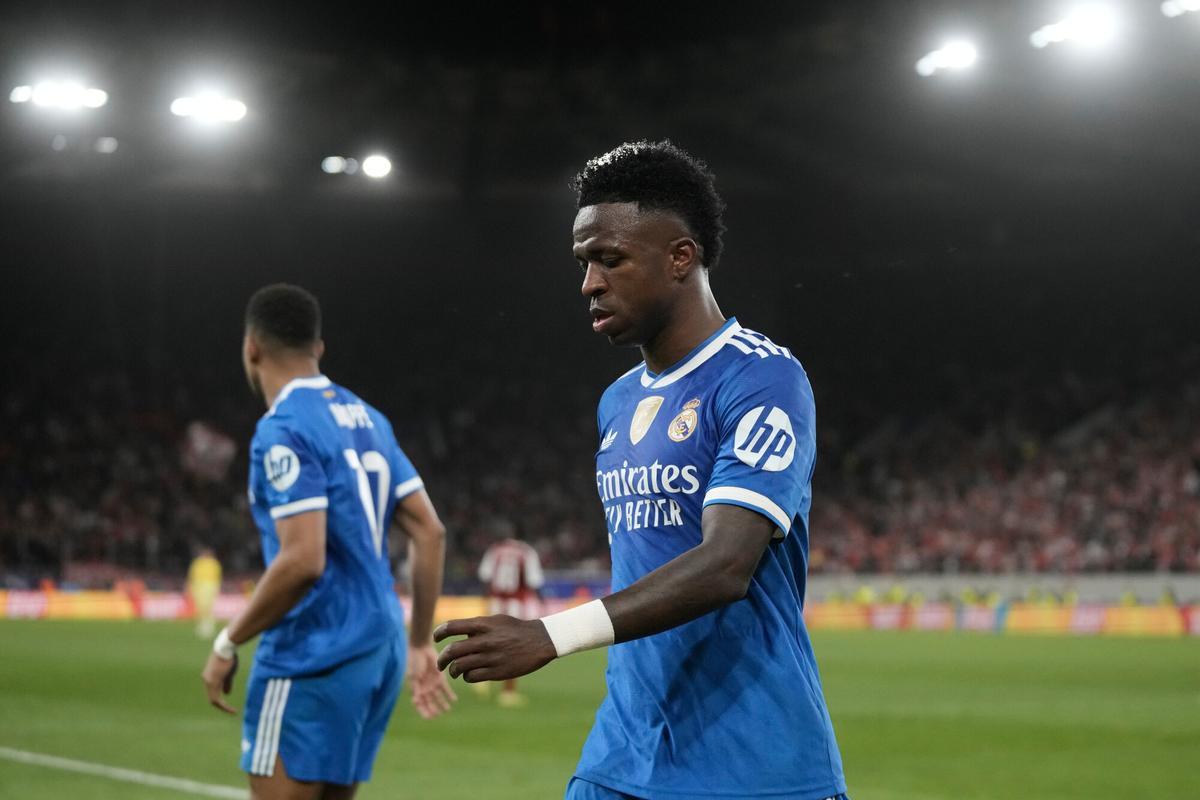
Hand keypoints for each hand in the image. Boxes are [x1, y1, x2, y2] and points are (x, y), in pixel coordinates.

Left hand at [201, 651, 238, 713]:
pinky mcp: (213, 682)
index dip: (220, 701)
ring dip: (223, 707)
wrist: (226, 647)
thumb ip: (226, 683)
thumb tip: (226, 693)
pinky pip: (217, 697)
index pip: (213, 693)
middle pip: (212, 698)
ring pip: (214, 699)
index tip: (229, 705)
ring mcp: (209, 681)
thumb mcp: (228, 672)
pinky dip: (224, 704)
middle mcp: (206, 681)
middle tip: (231, 711)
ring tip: (232, 711)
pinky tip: (231, 707)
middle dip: (222, 706)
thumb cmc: (228, 657)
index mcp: (209, 678)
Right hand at [407, 642, 456, 719]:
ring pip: (438, 697)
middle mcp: (424, 688)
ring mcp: (432, 683)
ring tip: (447, 709)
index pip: (419, 704)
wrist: (421, 649)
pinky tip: (454, 700)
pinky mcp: (440, 677)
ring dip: (442, 703)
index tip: (428, 717)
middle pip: (429, 702)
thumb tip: (416, 701)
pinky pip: (445, 688)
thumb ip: (416, 688)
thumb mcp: (414, 676)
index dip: (423, 711)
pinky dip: (449, 694)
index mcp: (416, 689)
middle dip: (433, 709)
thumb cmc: (414, 662)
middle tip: (438, 714)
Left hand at [433, 615, 556, 682]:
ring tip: (454, 671)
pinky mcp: (497, 672)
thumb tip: (457, 634)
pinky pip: (472, 677)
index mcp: (483, 625)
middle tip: (440, 664)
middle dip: (441, 659)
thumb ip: (476, 626)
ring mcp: (490, 657)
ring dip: (453, 671)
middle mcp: (484, 640)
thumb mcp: (496, 620)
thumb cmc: (516, 629)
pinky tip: (470, 674)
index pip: (451, 627)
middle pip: (451, 651)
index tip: (436, 638)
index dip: (439, 633)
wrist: (540, 641)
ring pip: (459, 667)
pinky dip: (467, 677)